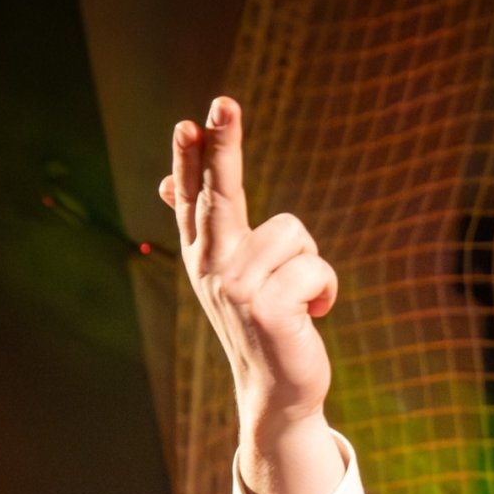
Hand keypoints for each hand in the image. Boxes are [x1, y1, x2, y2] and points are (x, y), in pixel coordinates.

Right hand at [159, 97, 336, 435]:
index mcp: (203, 254)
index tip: (188, 122)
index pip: (194, 194)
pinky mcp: (267, 309)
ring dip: (312, 262)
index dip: (191, 158)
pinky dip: (326, 288)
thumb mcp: (231, 274)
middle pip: (221, 193)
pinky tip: (314, 314)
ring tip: (302, 297)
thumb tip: (167, 187)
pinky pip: (315, 267)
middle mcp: (211, 268)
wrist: (276, 391)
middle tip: (224, 102)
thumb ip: (208, 228)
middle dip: (224, 146)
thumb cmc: (263, 324)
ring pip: (294, 232)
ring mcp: (236, 289)